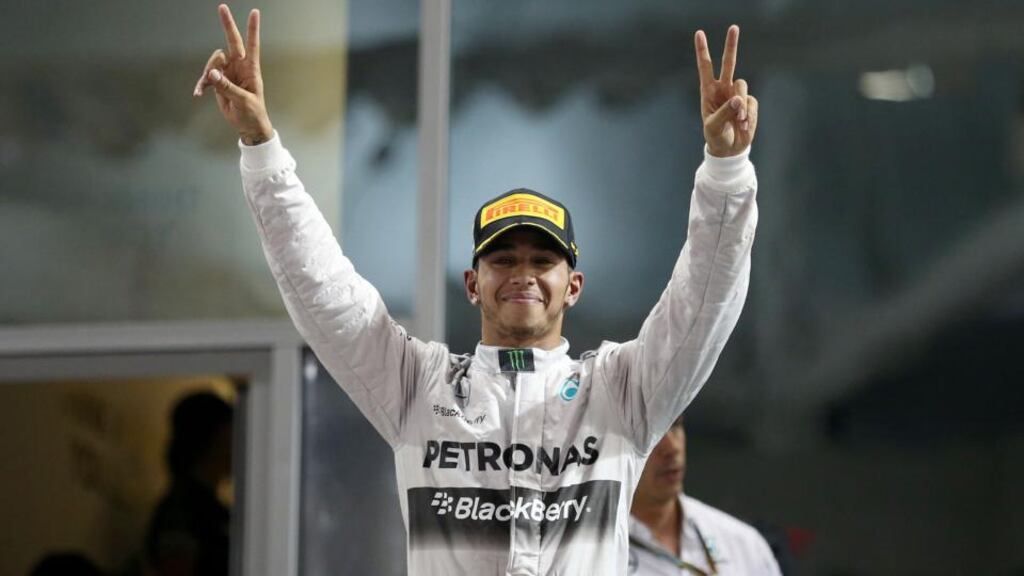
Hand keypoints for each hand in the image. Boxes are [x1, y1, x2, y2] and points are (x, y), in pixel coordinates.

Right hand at [193, 5, 273, 144]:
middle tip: (222, 7)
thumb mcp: (243, 101)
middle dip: (227, 24)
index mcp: (251, 69)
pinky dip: (202, 84)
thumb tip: (211, 73)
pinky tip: (198, 93)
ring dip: (207, 72)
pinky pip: (206, 77)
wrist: (247, 126)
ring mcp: (228, 73)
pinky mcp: (219, 82)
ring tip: (206, 86)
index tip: (254, 12)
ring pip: (213, 61)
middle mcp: (239, 67)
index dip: (253, 29)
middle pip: (232, 42)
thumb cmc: (253, 113)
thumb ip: (227, 87)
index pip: (252, 45)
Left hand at [695, 25, 758, 156]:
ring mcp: (737, 95)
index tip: (699, 34)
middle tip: (734, 27)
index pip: (705, 67)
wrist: (729, 149)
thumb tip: (738, 99)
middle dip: (731, 45)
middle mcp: (723, 89)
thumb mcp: (714, 126)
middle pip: (729, 63)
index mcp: (708, 91)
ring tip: (738, 121)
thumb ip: (724, 112)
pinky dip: (748, 115)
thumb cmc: (716, 136)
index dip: (702, 51)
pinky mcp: (749, 103)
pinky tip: (743, 125)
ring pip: (742, 86)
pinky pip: (751, 102)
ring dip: (741, 104)